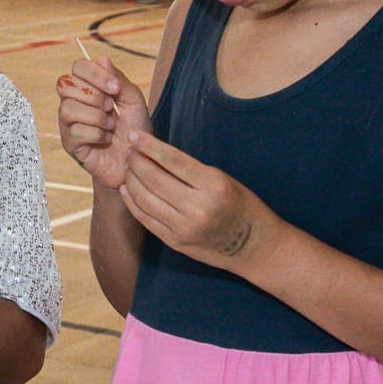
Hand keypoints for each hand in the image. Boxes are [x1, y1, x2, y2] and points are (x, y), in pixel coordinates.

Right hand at [57, 54, 148, 188]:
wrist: (135, 162)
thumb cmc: (134, 130)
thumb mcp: (134, 101)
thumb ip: (119, 80)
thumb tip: (102, 58)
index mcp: (88, 88)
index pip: (78, 67)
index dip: (95, 74)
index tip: (115, 88)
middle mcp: (73, 102)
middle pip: (65, 84)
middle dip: (93, 95)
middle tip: (111, 108)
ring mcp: (68, 123)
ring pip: (68, 108)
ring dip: (96, 117)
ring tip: (110, 126)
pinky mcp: (69, 143)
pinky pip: (75, 131)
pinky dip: (97, 135)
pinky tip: (105, 140)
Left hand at [121, 134, 273, 270]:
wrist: (255, 247)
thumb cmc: (242, 206)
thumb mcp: (223, 180)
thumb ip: (191, 171)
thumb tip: (155, 154)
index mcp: (213, 186)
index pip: (172, 160)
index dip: (149, 146)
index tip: (135, 136)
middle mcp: (197, 208)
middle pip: (153, 179)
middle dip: (136, 162)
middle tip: (129, 152)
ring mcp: (183, 228)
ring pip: (144, 199)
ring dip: (131, 180)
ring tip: (128, 168)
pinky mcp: (174, 242)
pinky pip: (145, 219)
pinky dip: (132, 202)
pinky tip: (127, 189)